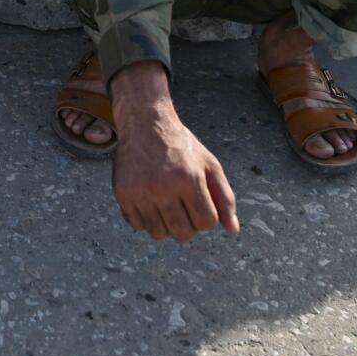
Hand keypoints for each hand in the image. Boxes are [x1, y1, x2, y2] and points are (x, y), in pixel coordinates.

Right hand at [109, 62, 239, 242]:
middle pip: (183, 233)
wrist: (144, 122)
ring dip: (167, 225)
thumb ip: (224, 197)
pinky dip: (146, 220)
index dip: (207, 216)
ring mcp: (141, 192)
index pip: (207, 222)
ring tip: (168, 206)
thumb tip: (233, 230)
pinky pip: (138, 225)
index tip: (200, 201)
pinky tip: (151, 202)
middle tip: (185, 207)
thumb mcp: (209, 164)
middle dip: (189, 226)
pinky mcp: (123, 193)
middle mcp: (163, 187)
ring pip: (159, 233)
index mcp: (189, 179)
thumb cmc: (181, 145)